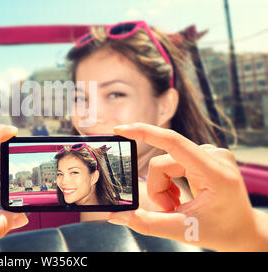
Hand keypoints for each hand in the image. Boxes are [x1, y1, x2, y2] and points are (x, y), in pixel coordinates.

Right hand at [108, 123, 267, 251]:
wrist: (245, 233)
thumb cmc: (222, 232)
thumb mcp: (183, 231)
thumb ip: (147, 223)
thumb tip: (116, 216)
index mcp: (215, 173)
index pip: (173, 142)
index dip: (143, 132)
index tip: (120, 130)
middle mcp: (215, 157)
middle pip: (163, 163)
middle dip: (158, 189)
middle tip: (170, 211)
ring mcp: (211, 154)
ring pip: (165, 163)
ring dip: (163, 187)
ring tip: (176, 206)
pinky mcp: (206, 156)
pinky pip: (173, 162)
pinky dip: (170, 181)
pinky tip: (180, 196)